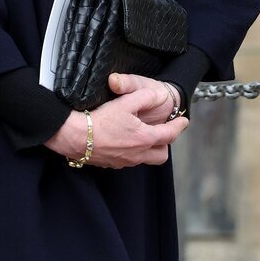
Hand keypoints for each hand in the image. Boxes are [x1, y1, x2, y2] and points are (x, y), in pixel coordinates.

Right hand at [44, 74, 187, 167]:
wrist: (75, 137)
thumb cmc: (99, 120)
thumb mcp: (125, 102)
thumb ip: (144, 97)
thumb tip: (157, 96)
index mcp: (144, 138)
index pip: (170, 134)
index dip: (179, 126)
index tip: (184, 121)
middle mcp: (138, 154)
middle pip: (161, 155)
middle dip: (166, 144)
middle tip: (164, 132)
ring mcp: (125, 161)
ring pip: (145, 158)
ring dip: (148, 148)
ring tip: (143, 136)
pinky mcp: (112, 164)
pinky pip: (129, 160)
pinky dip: (132, 152)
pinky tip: (124, 142)